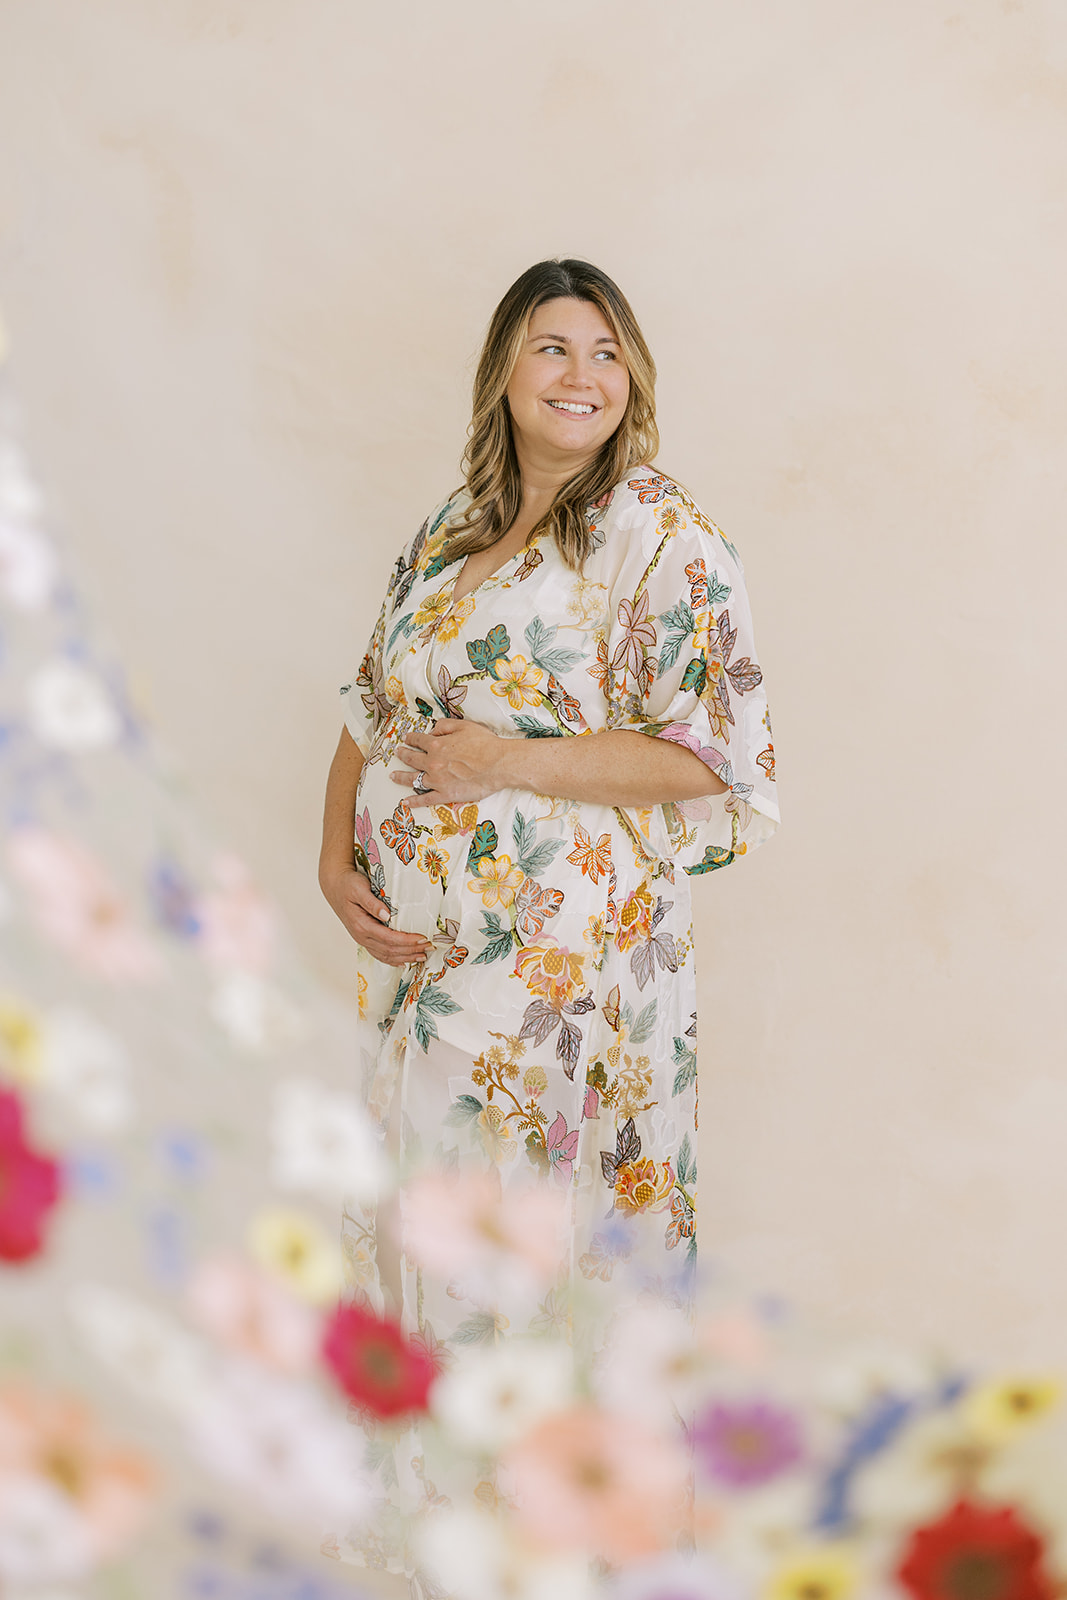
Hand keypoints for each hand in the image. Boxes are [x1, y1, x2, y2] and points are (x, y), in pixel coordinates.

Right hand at [319, 864, 432, 967]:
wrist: (335, 886)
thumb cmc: (348, 885)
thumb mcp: (359, 888)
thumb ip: (372, 902)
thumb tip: (386, 914)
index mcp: (361, 925)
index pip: (388, 938)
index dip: (407, 940)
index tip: (423, 938)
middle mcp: (361, 936)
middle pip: (389, 950)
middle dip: (410, 950)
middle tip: (428, 947)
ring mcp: (362, 939)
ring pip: (385, 955)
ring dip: (405, 957)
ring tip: (422, 956)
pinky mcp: (364, 938)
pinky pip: (379, 954)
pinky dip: (393, 960)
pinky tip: (403, 962)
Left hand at [391, 718, 508, 807]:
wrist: (497, 764)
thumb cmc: (485, 744)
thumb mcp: (464, 726)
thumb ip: (445, 725)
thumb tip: (433, 729)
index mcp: (437, 744)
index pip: (419, 740)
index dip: (411, 738)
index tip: (407, 738)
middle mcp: (433, 762)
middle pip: (412, 758)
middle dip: (403, 755)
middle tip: (397, 753)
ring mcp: (437, 780)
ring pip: (413, 779)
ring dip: (401, 777)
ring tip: (393, 776)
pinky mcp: (445, 794)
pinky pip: (425, 799)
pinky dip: (414, 801)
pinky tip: (405, 802)